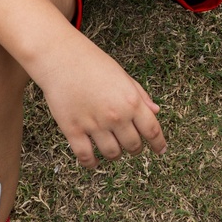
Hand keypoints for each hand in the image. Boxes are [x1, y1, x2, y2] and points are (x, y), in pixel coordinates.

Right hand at [38, 38, 167, 168]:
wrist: (61, 57)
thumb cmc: (93, 63)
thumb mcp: (123, 75)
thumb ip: (140, 95)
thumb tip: (156, 111)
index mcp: (131, 101)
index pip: (152, 130)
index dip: (158, 144)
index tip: (160, 150)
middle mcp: (116, 116)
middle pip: (133, 145)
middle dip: (135, 149)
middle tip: (132, 147)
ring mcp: (94, 125)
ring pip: (112, 154)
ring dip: (116, 155)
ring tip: (113, 151)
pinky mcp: (73, 130)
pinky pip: (86, 156)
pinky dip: (92, 163)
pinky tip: (94, 162)